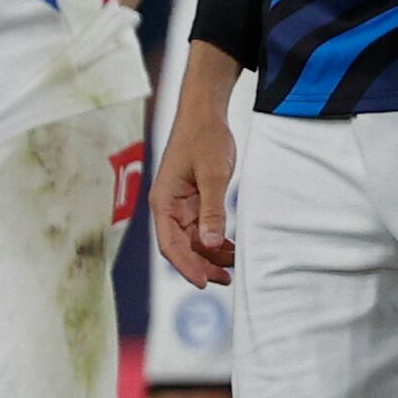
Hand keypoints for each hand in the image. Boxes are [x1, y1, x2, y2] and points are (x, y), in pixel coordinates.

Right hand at [157, 95, 237, 288]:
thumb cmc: (204, 138)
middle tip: (226, 280)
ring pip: (193, 239)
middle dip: (201, 265)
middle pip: (182, 246)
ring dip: (210, 254)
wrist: (205, 113)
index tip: (205, 283)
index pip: (171, 245)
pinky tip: (231, 248)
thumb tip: (209, 243)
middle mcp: (168, 207)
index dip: (187, 267)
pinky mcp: (194, 199)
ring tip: (233, 267)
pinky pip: (201, 227)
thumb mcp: (213, 174)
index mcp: (164, 203)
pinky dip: (215, 239)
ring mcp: (181, 204)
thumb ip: (212, 210)